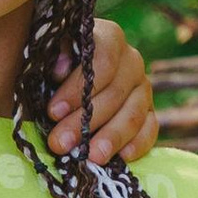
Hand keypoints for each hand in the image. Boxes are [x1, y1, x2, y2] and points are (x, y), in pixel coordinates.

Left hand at [46, 18, 157, 168]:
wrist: (68, 86)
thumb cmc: (53, 71)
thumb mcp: (48, 59)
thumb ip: (53, 58)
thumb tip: (60, 68)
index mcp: (108, 39)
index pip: (102, 60)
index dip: (78, 88)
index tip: (53, 112)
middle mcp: (131, 60)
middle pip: (116, 92)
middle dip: (85, 121)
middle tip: (60, 143)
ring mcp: (143, 88)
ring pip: (133, 113)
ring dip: (111, 137)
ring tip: (92, 158)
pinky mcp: (148, 113)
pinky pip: (149, 129)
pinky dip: (137, 144)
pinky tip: (121, 158)